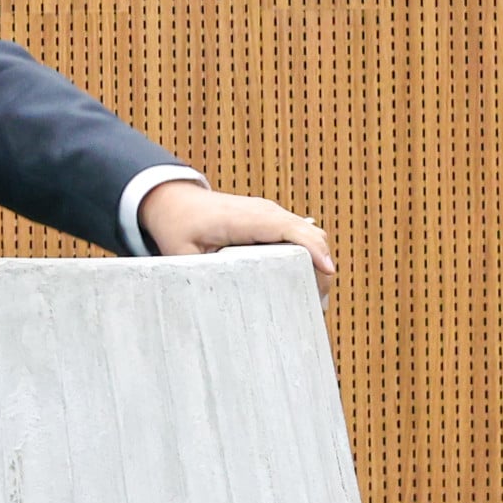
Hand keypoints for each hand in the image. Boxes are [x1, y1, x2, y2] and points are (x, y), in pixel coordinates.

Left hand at [138, 180, 334, 300]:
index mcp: (243, 218)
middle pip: (309, 233)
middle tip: (317, 302)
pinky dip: (308, 253)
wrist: (174, 201)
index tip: (328, 272)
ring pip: (309, 233)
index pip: (289, 228)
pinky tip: (302, 280)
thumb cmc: (178, 225)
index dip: (312, 249)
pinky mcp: (271, 219)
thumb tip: (214, 301)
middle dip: (321, 264)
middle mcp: (263, 211)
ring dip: (317, 260)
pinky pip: (300, 234)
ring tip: (312, 297)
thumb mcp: (182, 253)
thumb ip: (201, 274)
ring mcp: (270, 213)